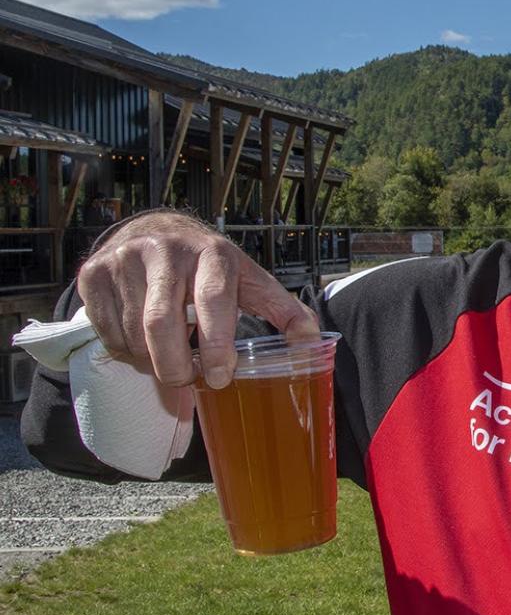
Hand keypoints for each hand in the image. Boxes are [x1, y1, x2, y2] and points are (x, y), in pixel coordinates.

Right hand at [77, 211, 318, 389]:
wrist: (155, 230)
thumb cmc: (210, 267)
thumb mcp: (250, 281)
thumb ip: (283, 311)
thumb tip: (313, 345)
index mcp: (212, 254)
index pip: (214, 300)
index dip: (218, 343)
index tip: (222, 377)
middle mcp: (166, 251)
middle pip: (162, 324)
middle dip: (175, 366)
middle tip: (187, 384)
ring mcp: (124, 260)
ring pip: (132, 333)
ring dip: (150, 362)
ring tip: (167, 362)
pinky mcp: (93, 273)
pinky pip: (106, 331)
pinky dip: (124, 351)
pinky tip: (141, 345)